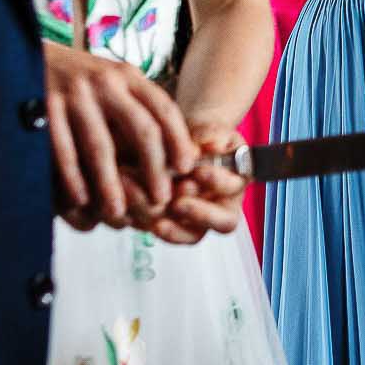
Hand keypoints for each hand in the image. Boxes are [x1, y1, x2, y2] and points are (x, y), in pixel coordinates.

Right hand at [43, 43, 197, 224]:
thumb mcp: (112, 82)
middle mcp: (105, 82)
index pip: (164, 109)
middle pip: (141, 129)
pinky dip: (72, 178)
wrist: (21, 55)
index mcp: (127, 75)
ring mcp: (74, 94)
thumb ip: (138, 107)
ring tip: (118, 212)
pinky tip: (80, 200)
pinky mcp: (44, 107)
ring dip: (111, 184)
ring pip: (100, 147)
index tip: (187, 168)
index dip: (179, 140)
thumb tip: (177, 153)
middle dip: (154, 168)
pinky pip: (62, 150)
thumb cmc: (78, 81)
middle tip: (161, 199)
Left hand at [141, 123, 247, 243]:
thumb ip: (211, 135)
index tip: (199, 171)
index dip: (217, 181)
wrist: (174, 145)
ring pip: (190, 234)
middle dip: (200, 213)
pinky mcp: (172, 226)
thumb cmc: (195, 139)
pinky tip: (130, 210)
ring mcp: (197, 221)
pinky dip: (144, 222)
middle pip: (223, 222)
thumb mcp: (206, 130)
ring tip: (143, 201)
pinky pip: (162, 233)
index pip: (234, 188)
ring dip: (169, 223)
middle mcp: (221, 206)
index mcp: (235, 180)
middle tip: (177, 203)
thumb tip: (213, 146)